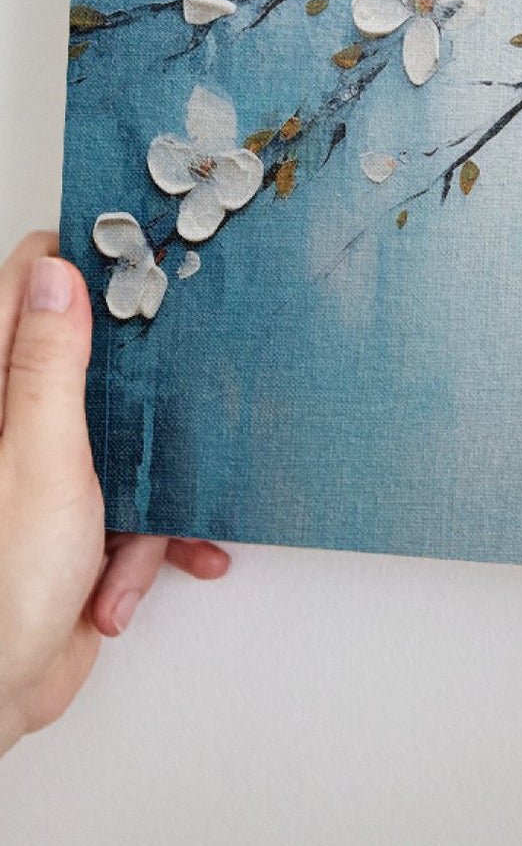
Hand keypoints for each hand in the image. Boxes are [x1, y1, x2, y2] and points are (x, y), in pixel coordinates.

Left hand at [0, 231, 229, 755]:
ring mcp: (46, 473)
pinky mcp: (76, 521)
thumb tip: (57, 274)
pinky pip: (136, 506)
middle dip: (144, 392)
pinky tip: (133, 580)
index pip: (27, 289)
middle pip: (92, 363)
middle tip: (180, 384)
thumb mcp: (41, 457)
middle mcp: (15, 426)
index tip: (139, 260)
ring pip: (128, 439)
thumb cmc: (2, 585)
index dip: (82, 266)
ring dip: (151, 494)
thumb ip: (50, 364)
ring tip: (138, 539)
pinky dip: (147, 543)